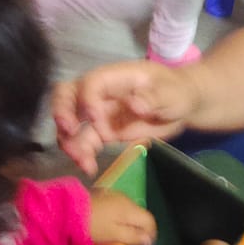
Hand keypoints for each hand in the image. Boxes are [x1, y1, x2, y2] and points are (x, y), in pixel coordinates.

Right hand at [51, 61, 201, 175]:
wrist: (182, 107)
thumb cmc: (176, 91)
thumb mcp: (171, 93)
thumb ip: (154, 97)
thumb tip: (135, 105)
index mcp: (116, 77)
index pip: (91, 82)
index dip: (88, 99)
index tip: (97, 119)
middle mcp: (101, 93)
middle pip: (67, 93)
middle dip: (61, 111)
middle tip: (68, 131)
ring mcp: (99, 113)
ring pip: (70, 122)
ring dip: (69, 141)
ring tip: (82, 160)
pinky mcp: (102, 132)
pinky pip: (84, 142)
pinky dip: (81, 155)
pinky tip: (89, 167)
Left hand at [89, 189, 156, 244]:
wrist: (69, 210)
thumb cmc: (94, 226)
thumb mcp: (114, 235)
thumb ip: (134, 237)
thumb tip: (149, 239)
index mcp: (130, 209)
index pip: (150, 220)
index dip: (151, 234)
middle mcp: (126, 199)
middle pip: (140, 214)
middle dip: (139, 229)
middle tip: (131, 242)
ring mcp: (115, 195)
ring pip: (130, 211)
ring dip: (129, 223)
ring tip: (119, 235)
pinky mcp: (105, 195)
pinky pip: (120, 207)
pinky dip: (120, 217)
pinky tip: (110, 224)